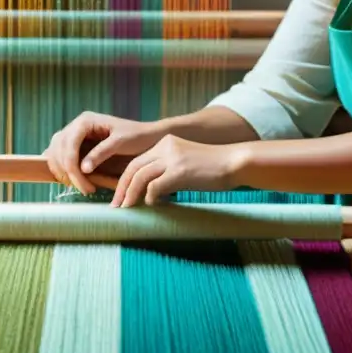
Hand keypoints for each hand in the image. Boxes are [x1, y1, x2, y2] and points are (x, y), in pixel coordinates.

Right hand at [44, 112, 164, 194]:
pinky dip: (63, 171)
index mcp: (85, 121)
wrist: (147, 136)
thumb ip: (101, 153)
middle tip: (87, 190)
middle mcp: (75, 126)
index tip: (85, 186)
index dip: (72, 167)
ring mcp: (73, 135)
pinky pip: (59, 158)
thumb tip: (82, 168)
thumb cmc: (137, 136)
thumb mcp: (121, 142)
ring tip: (84, 187)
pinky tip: (75, 181)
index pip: (68, 145)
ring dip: (65, 174)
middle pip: (59, 151)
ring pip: (55, 155)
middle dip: (69, 174)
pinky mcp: (75, 146)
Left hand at [111, 135, 243, 206]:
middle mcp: (166, 147)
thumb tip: (151, 192)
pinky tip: (153, 205)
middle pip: (133, 168)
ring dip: (130, 196)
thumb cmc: (214, 168)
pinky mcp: (180, 171)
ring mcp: (173, 158)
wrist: (235, 162)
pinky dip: (150, 198)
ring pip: (140, 177)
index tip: (119, 197)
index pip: (136, 162)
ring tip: (126, 210)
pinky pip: (155, 187)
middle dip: (121, 189)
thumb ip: (168, 171)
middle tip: (116, 206)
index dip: (124, 181)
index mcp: (165, 143)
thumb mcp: (186, 162)